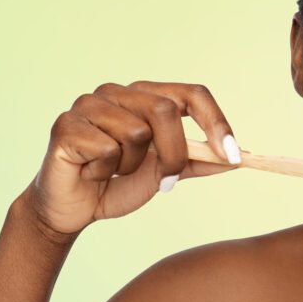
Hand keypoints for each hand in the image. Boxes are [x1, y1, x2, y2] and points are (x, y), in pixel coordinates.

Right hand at [25, 81, 241, 235]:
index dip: (216, 121)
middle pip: (165, 110)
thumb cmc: (118, 184)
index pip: (192, 93)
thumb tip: (237, 157)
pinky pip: (107, 149)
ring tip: (115, 172)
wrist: (73, 209)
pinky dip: (106, 171)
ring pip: (136, 132)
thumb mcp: (167, 173)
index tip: (233, 156)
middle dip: (174, 153)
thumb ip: (199, 161)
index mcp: (145, 96)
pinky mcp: (66, 125)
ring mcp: (89, 104)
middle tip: (166, 182)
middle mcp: (117, 92)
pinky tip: (93, 173)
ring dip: (133, 166)